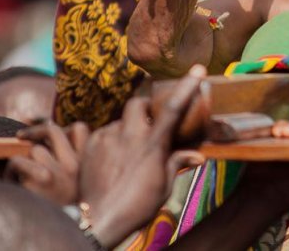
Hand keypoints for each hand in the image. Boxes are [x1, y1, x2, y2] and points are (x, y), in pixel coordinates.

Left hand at [6, 122, 89, 204]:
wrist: (60, 235)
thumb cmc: (59, 209)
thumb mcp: (71, 182)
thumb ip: (66, 158)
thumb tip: (47, 127)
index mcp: (87, 164)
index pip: (79, 128)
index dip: (58, 125)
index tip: (42, 124)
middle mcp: (77, 165)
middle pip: (54, 130)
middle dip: (35, 131)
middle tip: (21, 136)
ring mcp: (61, 170)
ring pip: (34, 149)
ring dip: (21, 160)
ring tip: (20, 177)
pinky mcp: (43, 178)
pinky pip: (19, 161)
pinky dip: (11, 171)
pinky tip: (13, 182)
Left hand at [80, 65, 206, 247]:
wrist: (98, 220)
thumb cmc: (137, 207)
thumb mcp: (164, 187)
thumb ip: (177, 164)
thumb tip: (198, 155)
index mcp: (153, 145)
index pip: (173, 108)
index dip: (187, 87)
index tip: (197, 69)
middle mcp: (130, 136)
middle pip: (138, 104)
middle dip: (144, 109)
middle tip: (149, 124)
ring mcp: (107, 139)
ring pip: (120, 121)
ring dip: (127, 129)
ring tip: (128, 150)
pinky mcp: (90, 146)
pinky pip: (103, 133)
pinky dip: (111, 140)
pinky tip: (112, 158)